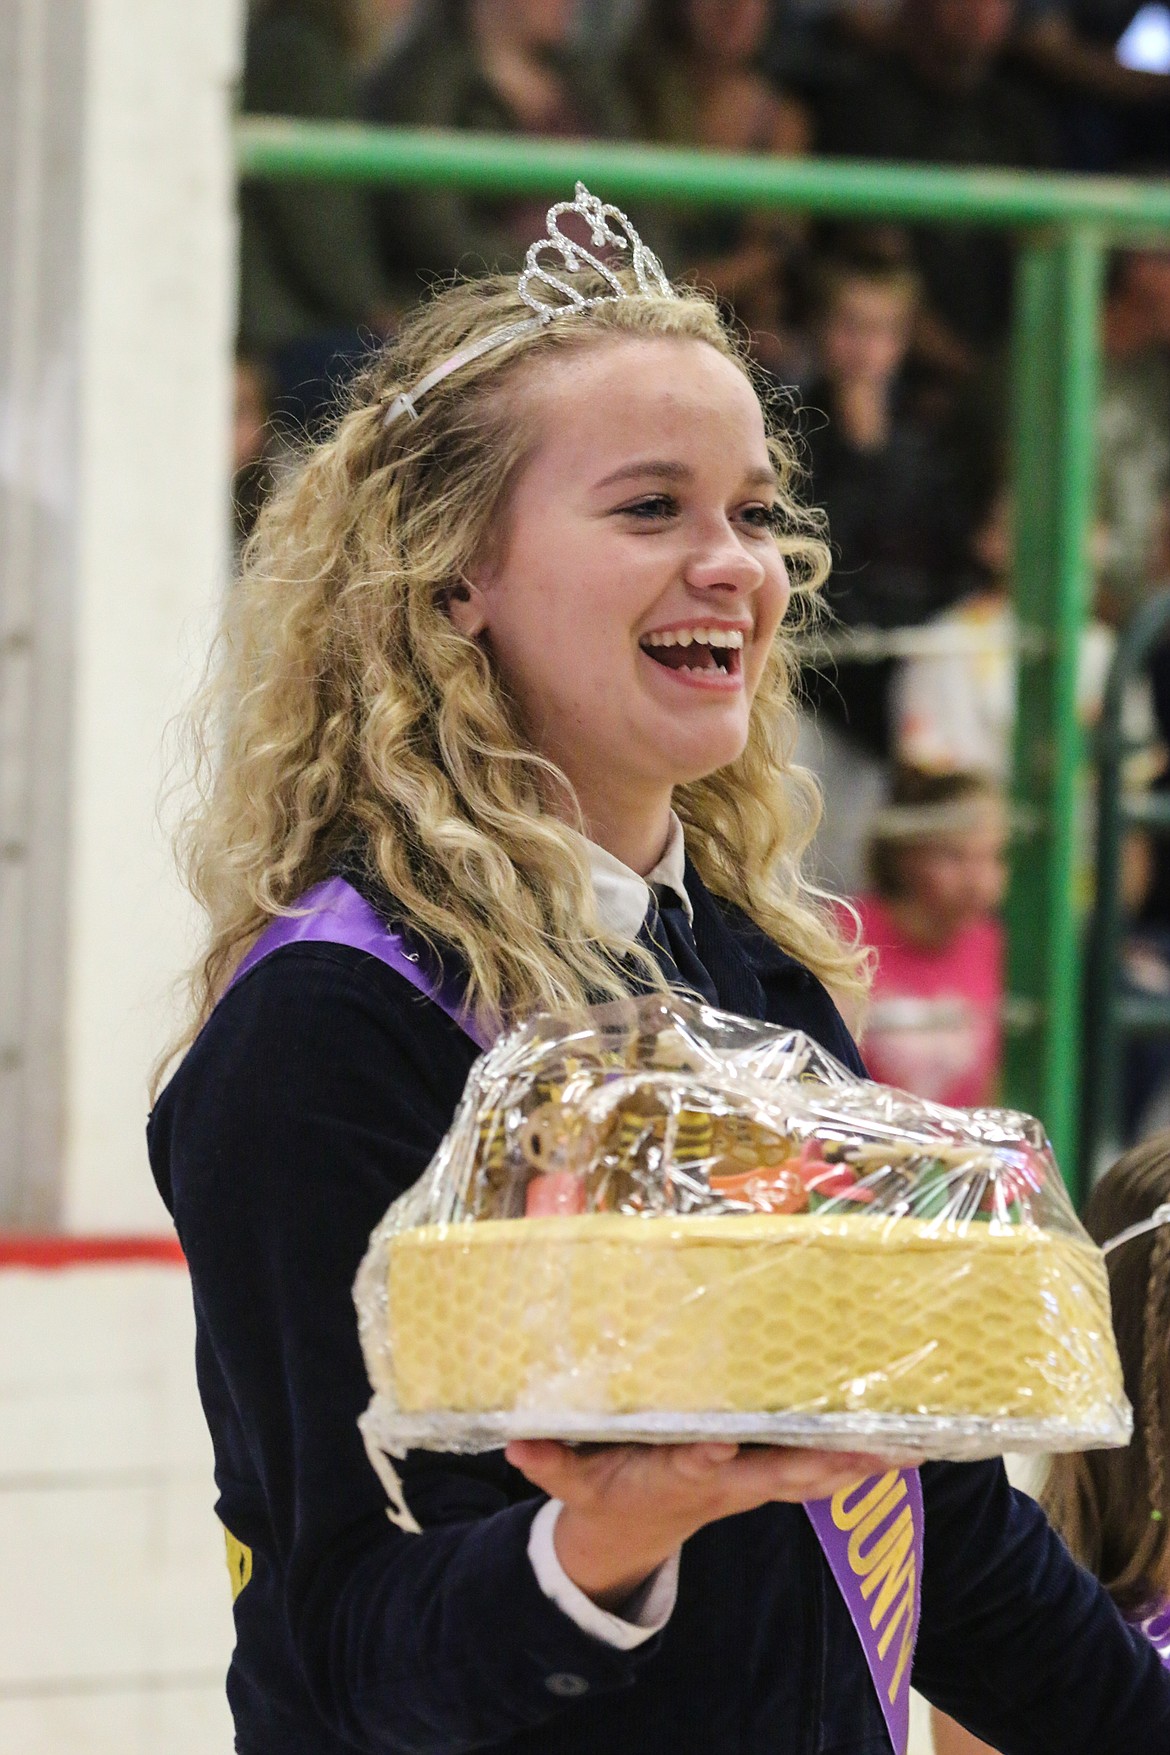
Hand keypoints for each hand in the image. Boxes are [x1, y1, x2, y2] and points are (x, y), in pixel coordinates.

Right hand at [505, 1440, 901, 1612]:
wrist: (637, 1538)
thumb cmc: (608, 1493)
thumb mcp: (571, 1484)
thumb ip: (550, 1461)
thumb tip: (515, 1441)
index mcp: (674, 1475)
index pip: (694, 1464)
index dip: (707, 1456)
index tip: (721, 1442)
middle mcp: (723, 1481)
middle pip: (773, 1474)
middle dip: (813, 1463)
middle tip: (854, 1447)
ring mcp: (751, 1485)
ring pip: (809, 1475)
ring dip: (852, 1464)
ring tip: (900, 1446)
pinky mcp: (769, 1480)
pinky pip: (819, 1472)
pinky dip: (856, 1462)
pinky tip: (901, 1445)